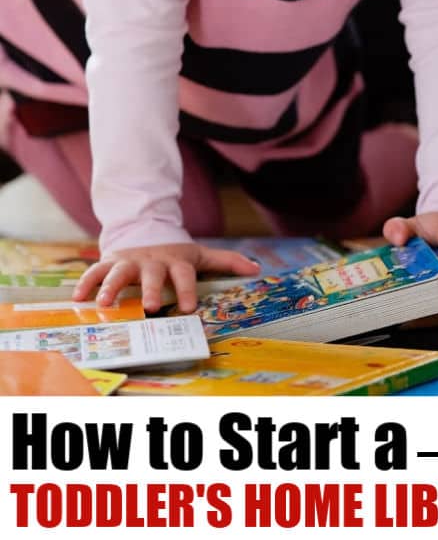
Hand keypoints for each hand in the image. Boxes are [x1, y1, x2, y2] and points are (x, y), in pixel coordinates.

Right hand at [72, 242, 260, 313]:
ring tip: (105, 304)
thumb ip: (226, 261)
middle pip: (151, 274)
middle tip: (148, 306)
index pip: (183, 275)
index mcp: (175, 261)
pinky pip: (96, 271)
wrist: (145, 230)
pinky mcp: (110, 260)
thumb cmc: (175, 253)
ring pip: (119, 271)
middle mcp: (151, 261)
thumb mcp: (200, 255)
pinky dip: (86, 282)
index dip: (187, 290)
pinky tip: (78, 298)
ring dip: (111, 287)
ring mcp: (129, 260)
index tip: (189, 308)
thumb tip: (256, 269)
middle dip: (149, 289)